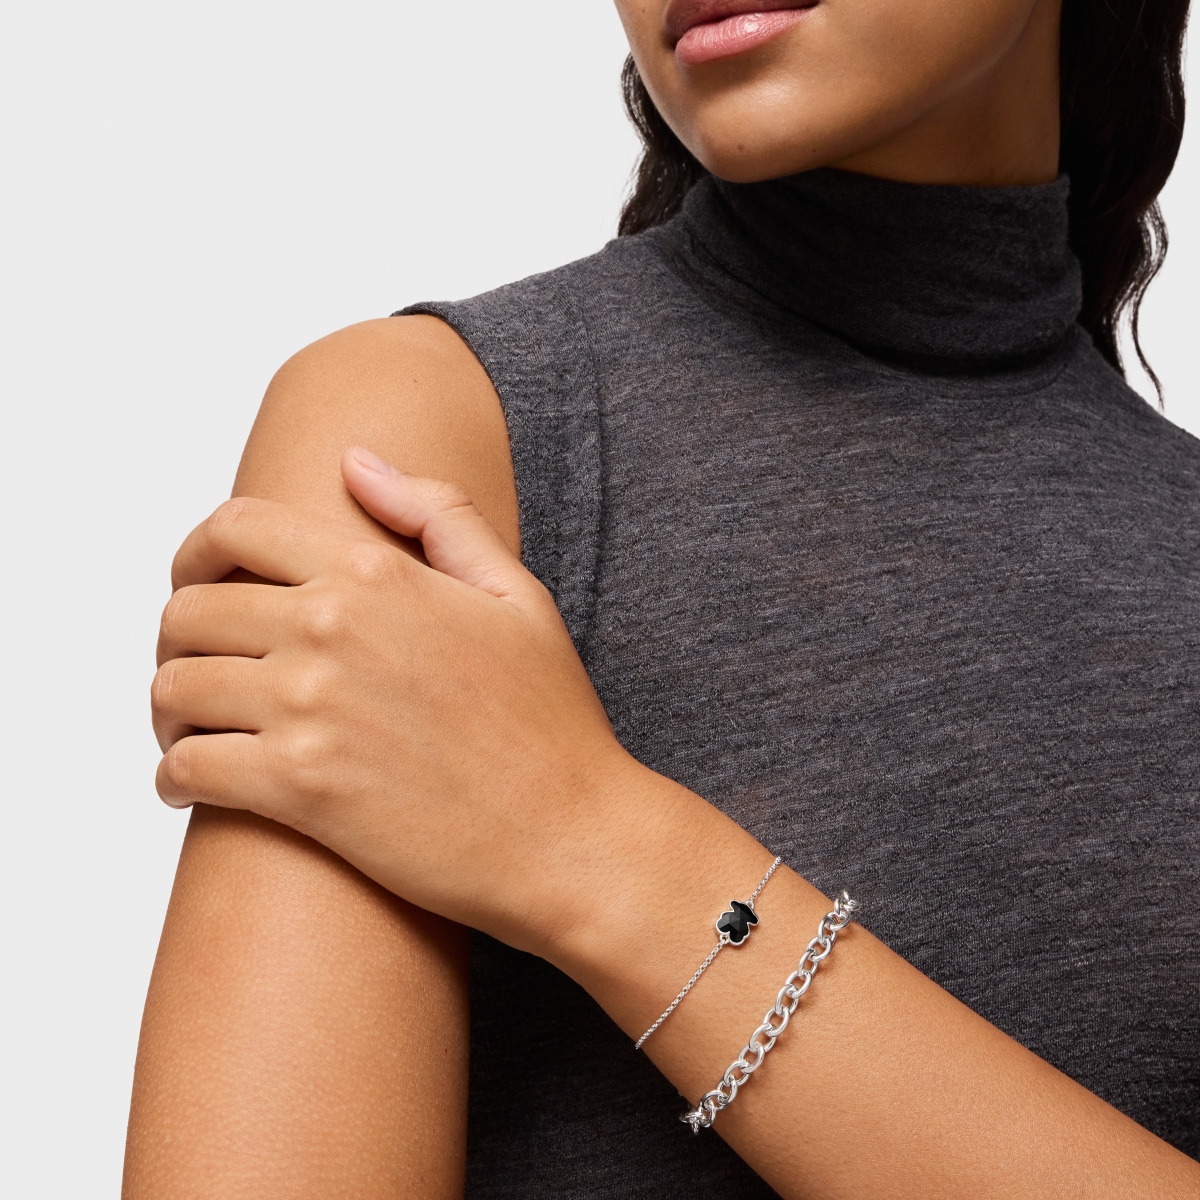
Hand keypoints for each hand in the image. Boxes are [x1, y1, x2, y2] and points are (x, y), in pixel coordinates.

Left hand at [152, 447, 636, 955]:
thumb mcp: (516, 594)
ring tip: (192, 731)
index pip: (235, 528)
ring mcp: (309, 708)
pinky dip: (172, 777)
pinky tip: (190, 787)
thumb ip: (438, 513)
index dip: (195, 552)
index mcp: (376, 573)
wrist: (569, 836)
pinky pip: (186, 767)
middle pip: (188, 610)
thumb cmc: (550, 723)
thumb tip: (357, 460)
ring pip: (174, 686)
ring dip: (169, 710)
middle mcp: (330, 628)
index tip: (196, 583)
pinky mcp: (298, 788)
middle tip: (200, 672)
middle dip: (178, 640)